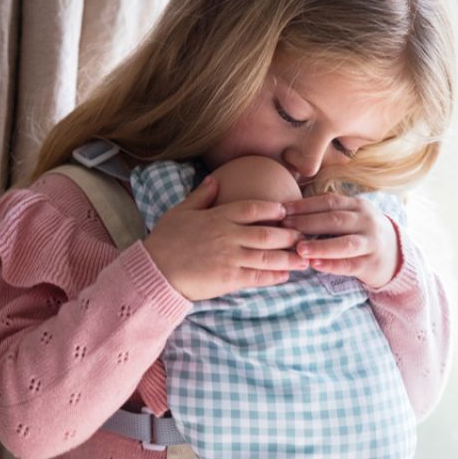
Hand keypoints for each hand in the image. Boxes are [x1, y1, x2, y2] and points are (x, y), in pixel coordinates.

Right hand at [142, 176, 308, 300]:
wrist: (154, 272)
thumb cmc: (164, 241)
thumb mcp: (180, 212)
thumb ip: (200, 196)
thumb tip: (215, 179)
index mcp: (217, 217)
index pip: (251, 209)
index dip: (272, 209)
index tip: (286, 211)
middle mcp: (227, 236)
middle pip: (267, 234)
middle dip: (289, 235)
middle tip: (303, 236)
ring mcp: (230, 258)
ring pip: (267, 256)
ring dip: (288, 258)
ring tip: (303, 259)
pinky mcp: (228, 279)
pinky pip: (257, 277)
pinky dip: (273, 276)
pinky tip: (285, 276)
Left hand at [281, 193, 400, 289]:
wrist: (395, 254)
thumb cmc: (361, 232)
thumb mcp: (351, 216)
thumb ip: (327, 211)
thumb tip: (288, 208)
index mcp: (358, 206)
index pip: (329, 202)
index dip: (305, 205)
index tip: (282, 210)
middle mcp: (366, 222)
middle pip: (335, 220)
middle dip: (308, 223)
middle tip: (284, 228)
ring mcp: (371, 243)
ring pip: (345, 244)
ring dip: (320, 246)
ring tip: (299, 249)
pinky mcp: (372, 264)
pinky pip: (350, 265)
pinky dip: (332, 265)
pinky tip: (315, 265)